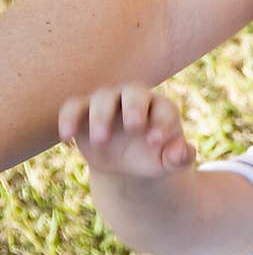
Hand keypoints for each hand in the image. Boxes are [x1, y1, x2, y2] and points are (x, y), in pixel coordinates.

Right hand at [59, 83, 194, 177]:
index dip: (161, 124)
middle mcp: (135, 99)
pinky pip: (73, 106)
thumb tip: (182, 152)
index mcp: (161, 108)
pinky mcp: (84, 110)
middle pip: (135, 92)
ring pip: (102, 98)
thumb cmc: (154, 157)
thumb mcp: (169, 161)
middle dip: (134, 107)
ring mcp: (108, 102)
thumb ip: (180, 157)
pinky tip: (68, 138)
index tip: (155, 142)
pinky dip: (68, 118)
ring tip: (102, 141)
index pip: (164, 109)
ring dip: (101, 117)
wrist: (128, 162)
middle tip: (134, 128)